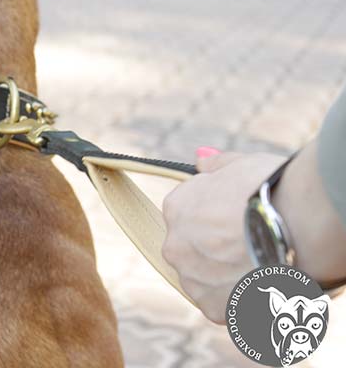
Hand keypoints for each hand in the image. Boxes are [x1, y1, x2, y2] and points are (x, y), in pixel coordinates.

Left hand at [162, 151, 285, 323]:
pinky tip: (258, 283)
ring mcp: (192, 279)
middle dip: (214, 247)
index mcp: (176, 208)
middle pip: (191, 248)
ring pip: (204, 278)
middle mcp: (174, 246)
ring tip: (258, 262)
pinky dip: (238, 297)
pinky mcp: (213, 308)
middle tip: (249, 242)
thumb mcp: (241, 164)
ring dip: (224, 274)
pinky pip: (222, 304)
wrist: (293, 228)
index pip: (186, 211)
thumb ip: (216, 165)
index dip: (214, 213)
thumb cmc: (269, 190)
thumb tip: (200, 160)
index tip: (237, 215)